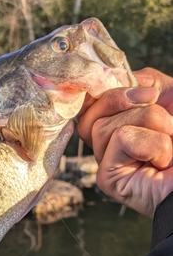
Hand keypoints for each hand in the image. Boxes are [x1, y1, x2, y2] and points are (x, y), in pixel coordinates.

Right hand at [77, 68, 172, 217]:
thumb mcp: (170, 95)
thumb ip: (143, 81)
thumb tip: (114, 76)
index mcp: (115, 123)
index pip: (90, 101)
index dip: (109, 90)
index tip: (149, 93)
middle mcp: (106, 144)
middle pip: (92, 110)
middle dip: (133, 104)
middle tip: (166, 119)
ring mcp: (105, 162)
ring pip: (106, 125)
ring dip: (151, 124)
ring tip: (169, 144)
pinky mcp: (107, 179)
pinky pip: (121, 138)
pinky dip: (152, 143)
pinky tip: (163, 161)